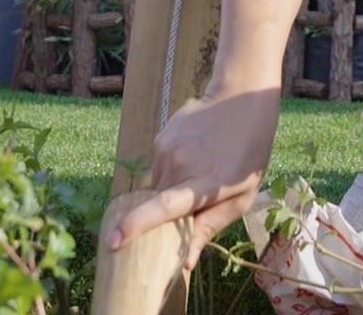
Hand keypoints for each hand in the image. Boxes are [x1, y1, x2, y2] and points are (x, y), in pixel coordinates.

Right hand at [110, 87, 281, 270]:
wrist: (242, 100)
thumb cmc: (248, 156)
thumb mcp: (241, 197)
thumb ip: (210, 227)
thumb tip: (185, 262)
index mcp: (204, 183)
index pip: (164, 206)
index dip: (137, 225)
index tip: (114, 241)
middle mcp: (180, 165)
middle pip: (155, 204)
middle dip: (163, 217)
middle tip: (191, 208)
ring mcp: (167, 149)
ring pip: (156, 186)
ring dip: (170, 190)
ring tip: (200, 173)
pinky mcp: (160, 138)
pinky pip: (158, 167)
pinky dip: (171, 172)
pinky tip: (194, 156)